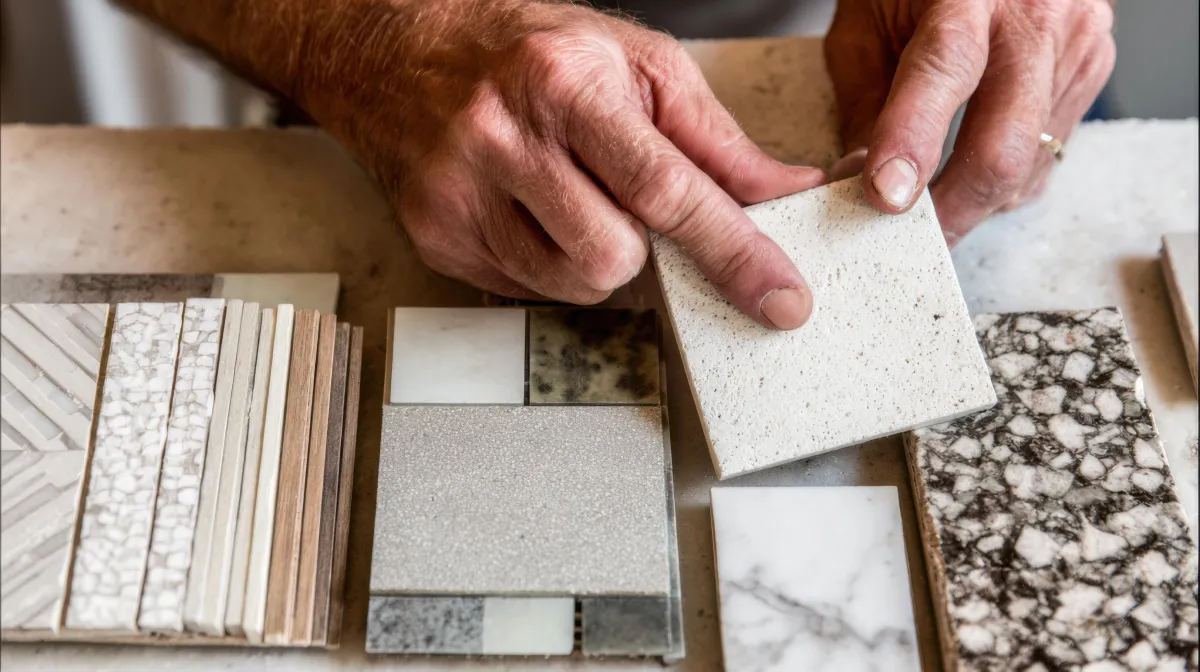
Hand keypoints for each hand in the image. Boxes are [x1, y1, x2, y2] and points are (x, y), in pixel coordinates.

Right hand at [298, 1, 825, 328]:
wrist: (400, 51)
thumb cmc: (527, 51)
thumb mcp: (633, 63)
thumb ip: (714, 137)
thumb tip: (784, 192)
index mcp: (563, 83)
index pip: (664, 188)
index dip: (731, 250)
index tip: (780, 297)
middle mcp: (502, 139)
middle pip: (613, 255)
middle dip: (646, 249)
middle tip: (626, 204)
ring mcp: (460, 195)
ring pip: (571, 286)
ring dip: (598, 260)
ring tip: (575, 200)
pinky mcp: (437, 238)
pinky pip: (526, 290)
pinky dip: (551, 264)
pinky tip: (533, 213)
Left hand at [824, 0, 1114, 243]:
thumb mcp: (867, 31)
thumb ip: (864, 106)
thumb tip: (858, 182)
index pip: (943, 73)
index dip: (914, 141)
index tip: (888, 196)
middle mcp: (1032, 18)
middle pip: (1003, 143)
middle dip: (953, 208)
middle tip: (913, 240)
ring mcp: (1074, 44)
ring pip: (1029, 163)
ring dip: (977, 202)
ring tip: (936, 205)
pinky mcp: (1092, 69)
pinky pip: (1049, 155)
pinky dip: (1007, 182)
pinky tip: (973, 174)